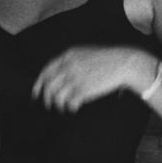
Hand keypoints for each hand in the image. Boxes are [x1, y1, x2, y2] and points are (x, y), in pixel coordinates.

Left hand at [32, 45, 153, 113]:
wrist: (124, 63)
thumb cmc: (108, 59)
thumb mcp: (86, 53)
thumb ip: (70, 61)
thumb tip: (57, 76)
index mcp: (68, 55)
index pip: (46, 71)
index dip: (39, 84)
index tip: (36, 94)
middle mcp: (68, 66)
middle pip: (48, 85)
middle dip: (46, 98)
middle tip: (49, 106)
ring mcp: (75, 78)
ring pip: (56, 96)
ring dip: (58, 105)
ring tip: (64, 108)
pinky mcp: (83, 89)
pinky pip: (69, 103)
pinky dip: (70, 108)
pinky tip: (74, 109)